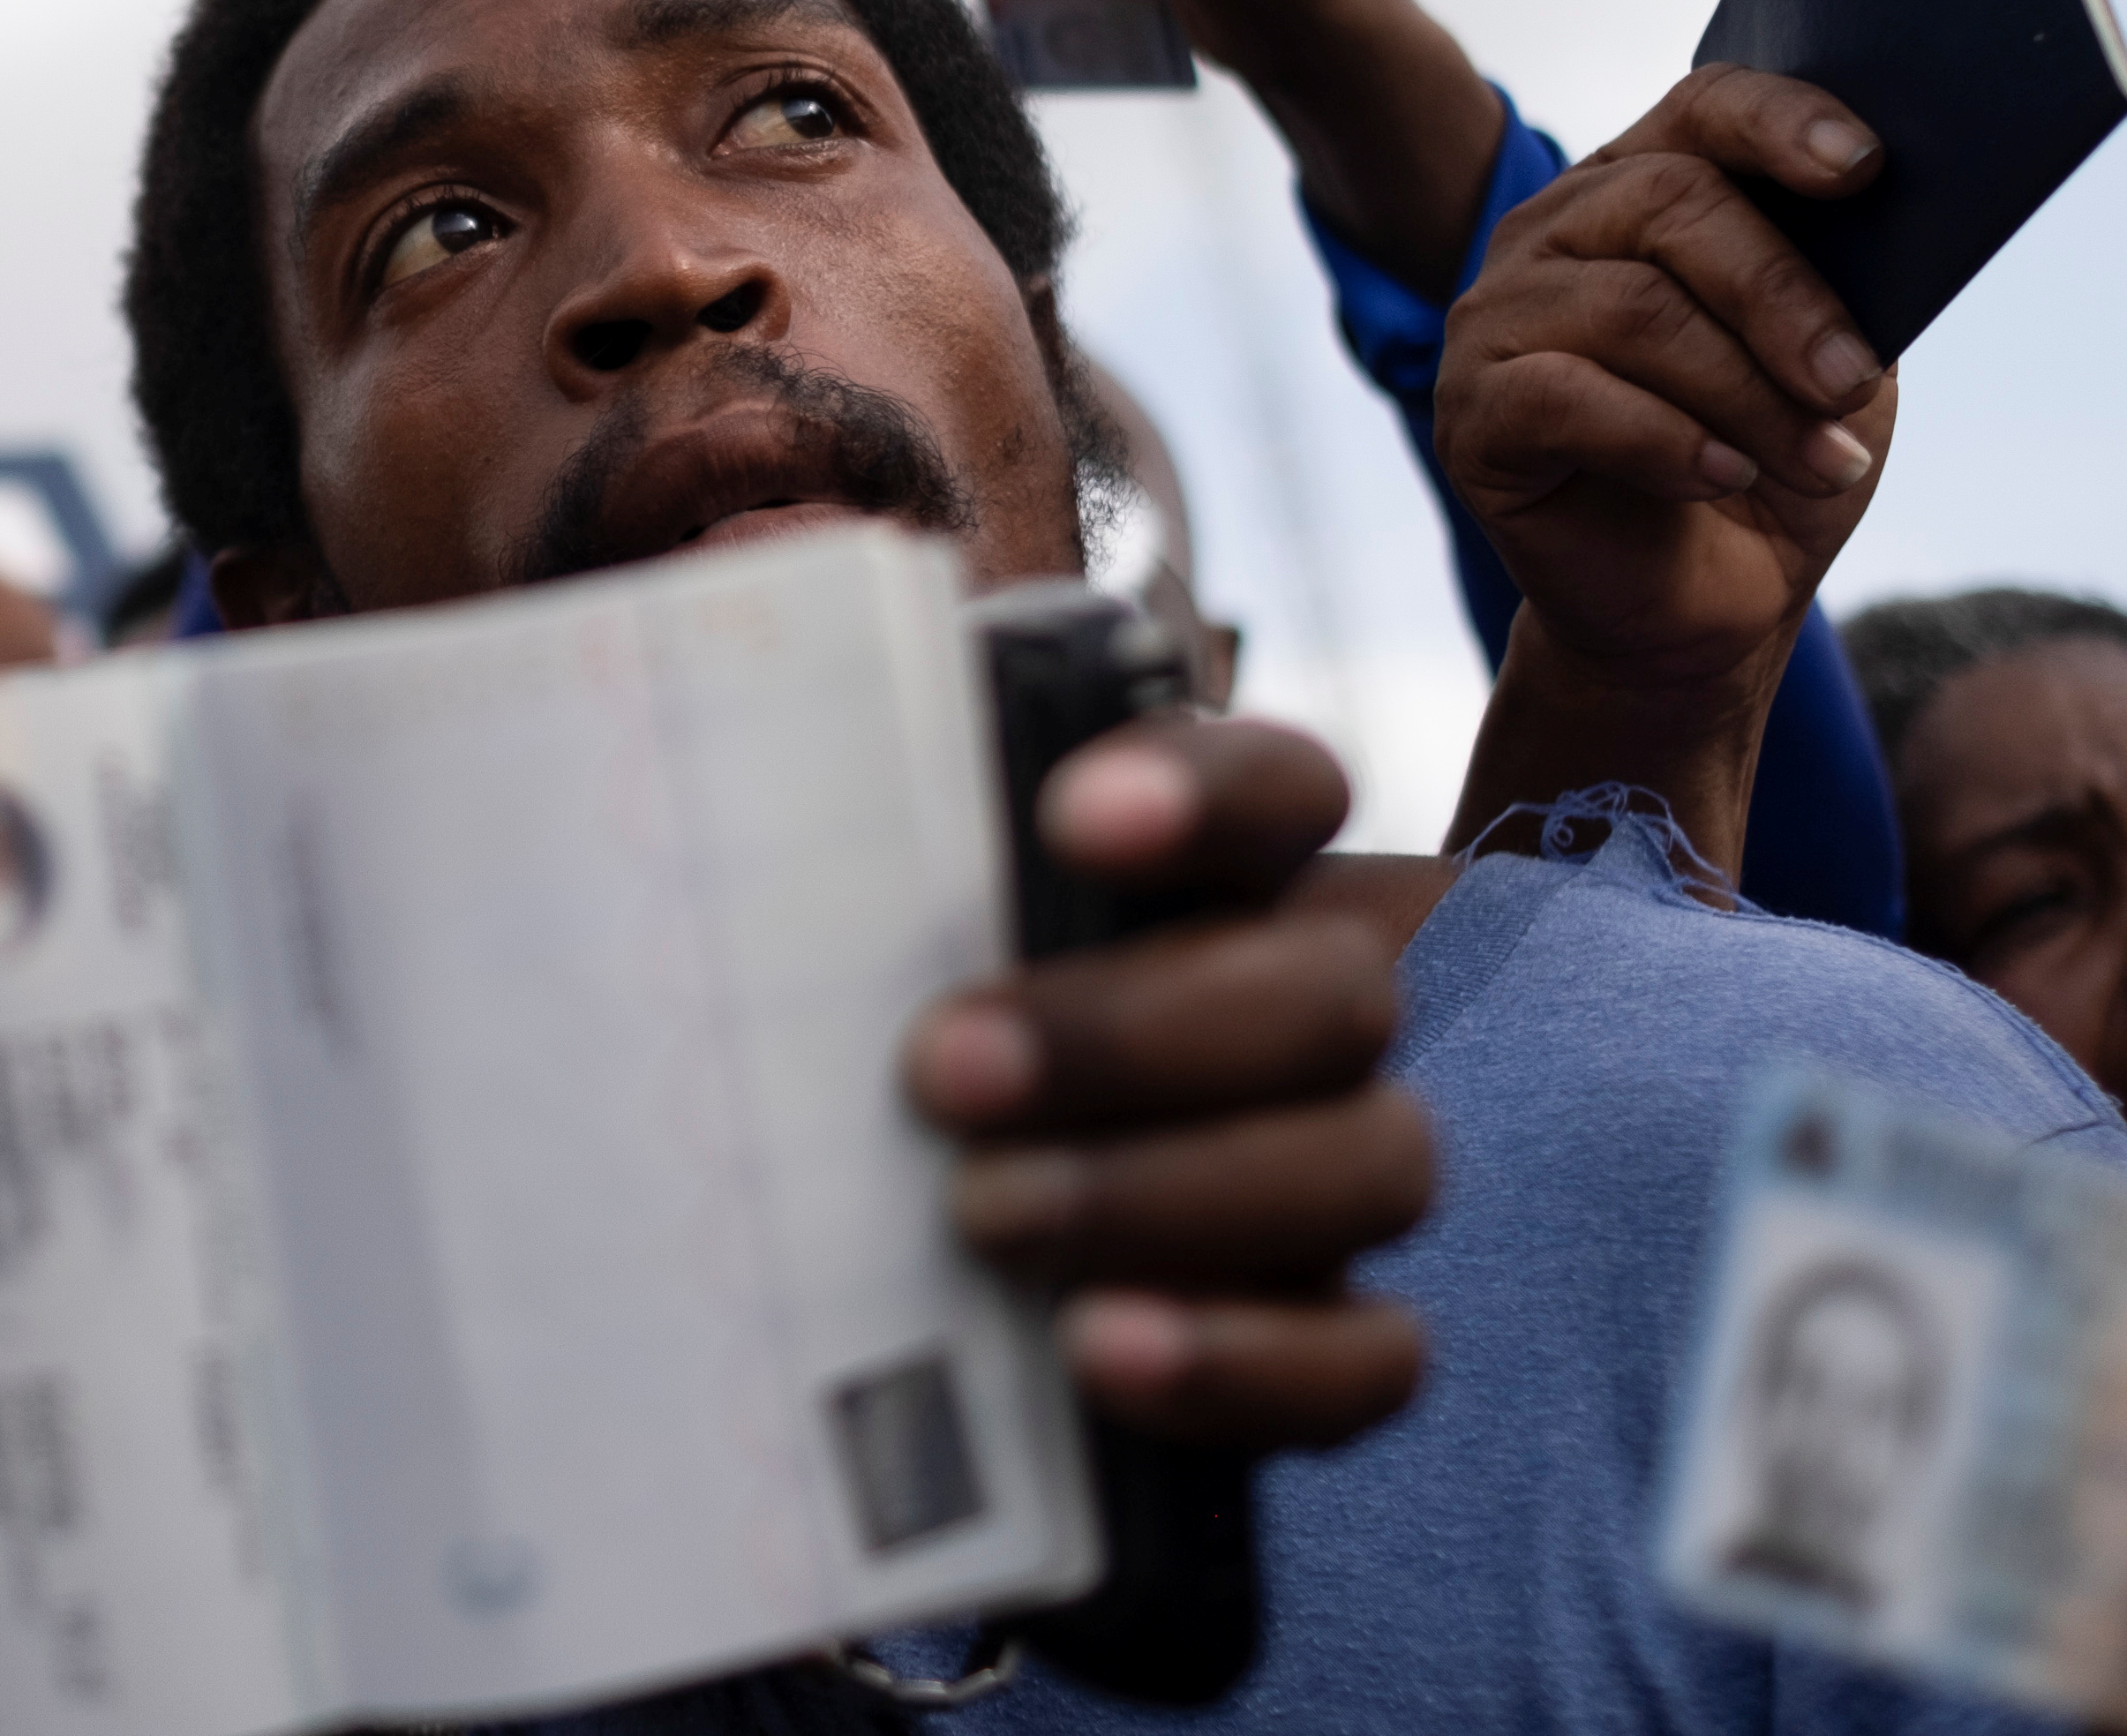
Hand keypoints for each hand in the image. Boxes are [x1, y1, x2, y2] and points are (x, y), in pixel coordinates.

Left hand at [903, 718, 1429, 1450]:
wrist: (929, 1240)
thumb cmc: (904, 1020)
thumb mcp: (897, 928)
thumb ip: (888, 858)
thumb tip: (753, 763)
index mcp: (1228, 878)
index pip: (1281, 791)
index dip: (1205, 795)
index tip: (1069, 819)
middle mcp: (1315, 1005)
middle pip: (1327, 996)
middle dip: (1134, 1035)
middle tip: (941, 1069)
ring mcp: (1347, 1170)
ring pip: (1373, 1165)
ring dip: (1167, 1195)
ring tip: (982, 1215)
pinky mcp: (1341, 1337)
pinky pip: (1373, 1363)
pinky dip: (1243, 1360)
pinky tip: (1095, 1350)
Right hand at [1430, 68, 1891, 868]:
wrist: (1700, 610)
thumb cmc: (1769, 462)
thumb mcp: (1833, 358)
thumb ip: (1838, 279)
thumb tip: (1876, 213)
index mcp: (1643, 188)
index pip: (1704, 108)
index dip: (1781, 121)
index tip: (1865, 167)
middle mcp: (1555, 231)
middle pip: (1672, 202)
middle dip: (1782, 295)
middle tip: (1850, 382)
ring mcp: (1497, 318)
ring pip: (1634, 309)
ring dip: (1748, 393)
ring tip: (1819, 463)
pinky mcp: (1472, 412)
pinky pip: (1569, 398)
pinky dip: (1669, 442)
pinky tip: (1724, 478)